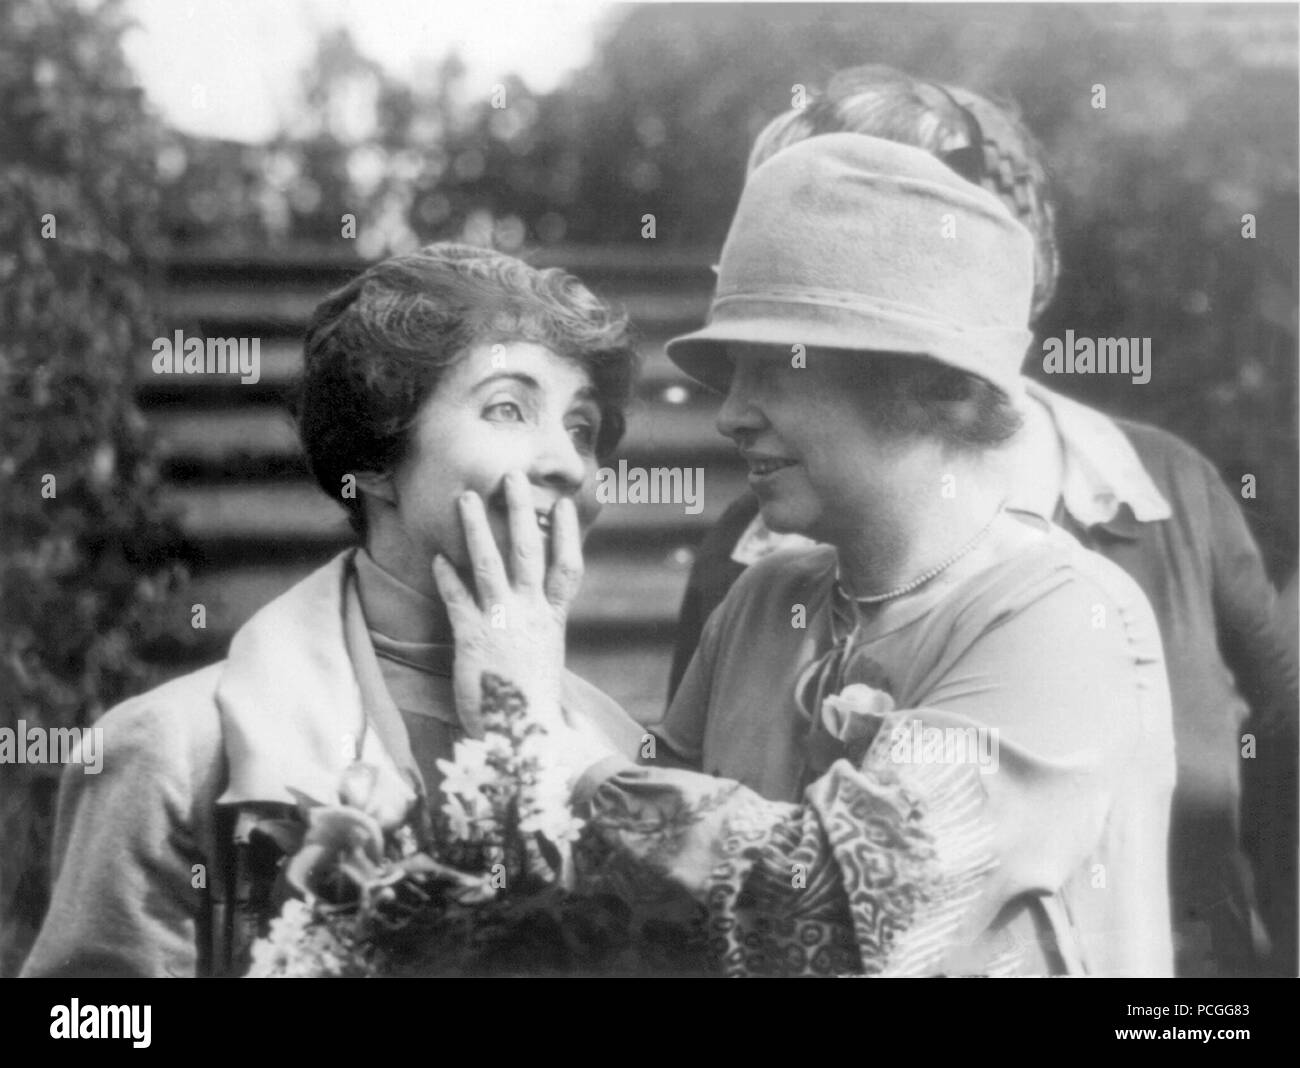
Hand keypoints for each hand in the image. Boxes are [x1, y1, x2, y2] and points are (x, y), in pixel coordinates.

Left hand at [431, 471, 581, 734]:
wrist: (521, 738)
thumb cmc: (532, 706)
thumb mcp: (543, 663)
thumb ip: (538, 634)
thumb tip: (538, 619)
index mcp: (552, 621)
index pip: (567, 569)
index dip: (567, 534)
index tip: (563, 504)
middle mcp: (531, 615)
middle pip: (528, 552)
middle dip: (521, 512)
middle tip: (512, 477)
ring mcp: (503, 623)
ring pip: (490, 564)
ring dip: (477, 528)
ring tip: (466, 497)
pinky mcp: (474, 638)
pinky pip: (458, 598)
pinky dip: (448, 576)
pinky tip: (437, 557)